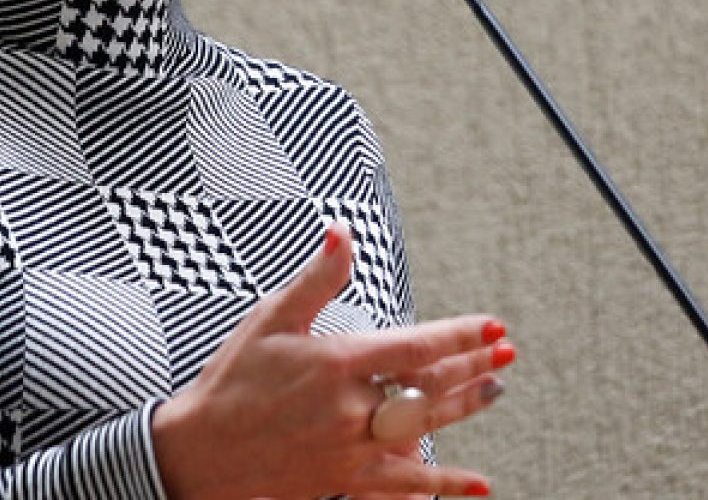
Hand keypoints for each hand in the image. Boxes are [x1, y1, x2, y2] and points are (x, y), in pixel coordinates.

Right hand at [152, 221, 512, 499]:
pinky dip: (444, 486)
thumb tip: (341, 232)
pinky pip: (405, 487)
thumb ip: (317, 278)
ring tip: (496, 392)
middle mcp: (352, 409)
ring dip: (464, 410)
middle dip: (472, 368)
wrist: (200, 453)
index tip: (492, 326)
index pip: (416, 346)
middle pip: (429, 388)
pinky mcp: (345, 482)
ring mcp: (352, 450)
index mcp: (339, 363)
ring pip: (425, 432)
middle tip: (507, 355)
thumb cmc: (233, 378)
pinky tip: (476, 484)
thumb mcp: (271, 317)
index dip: (459, 336)